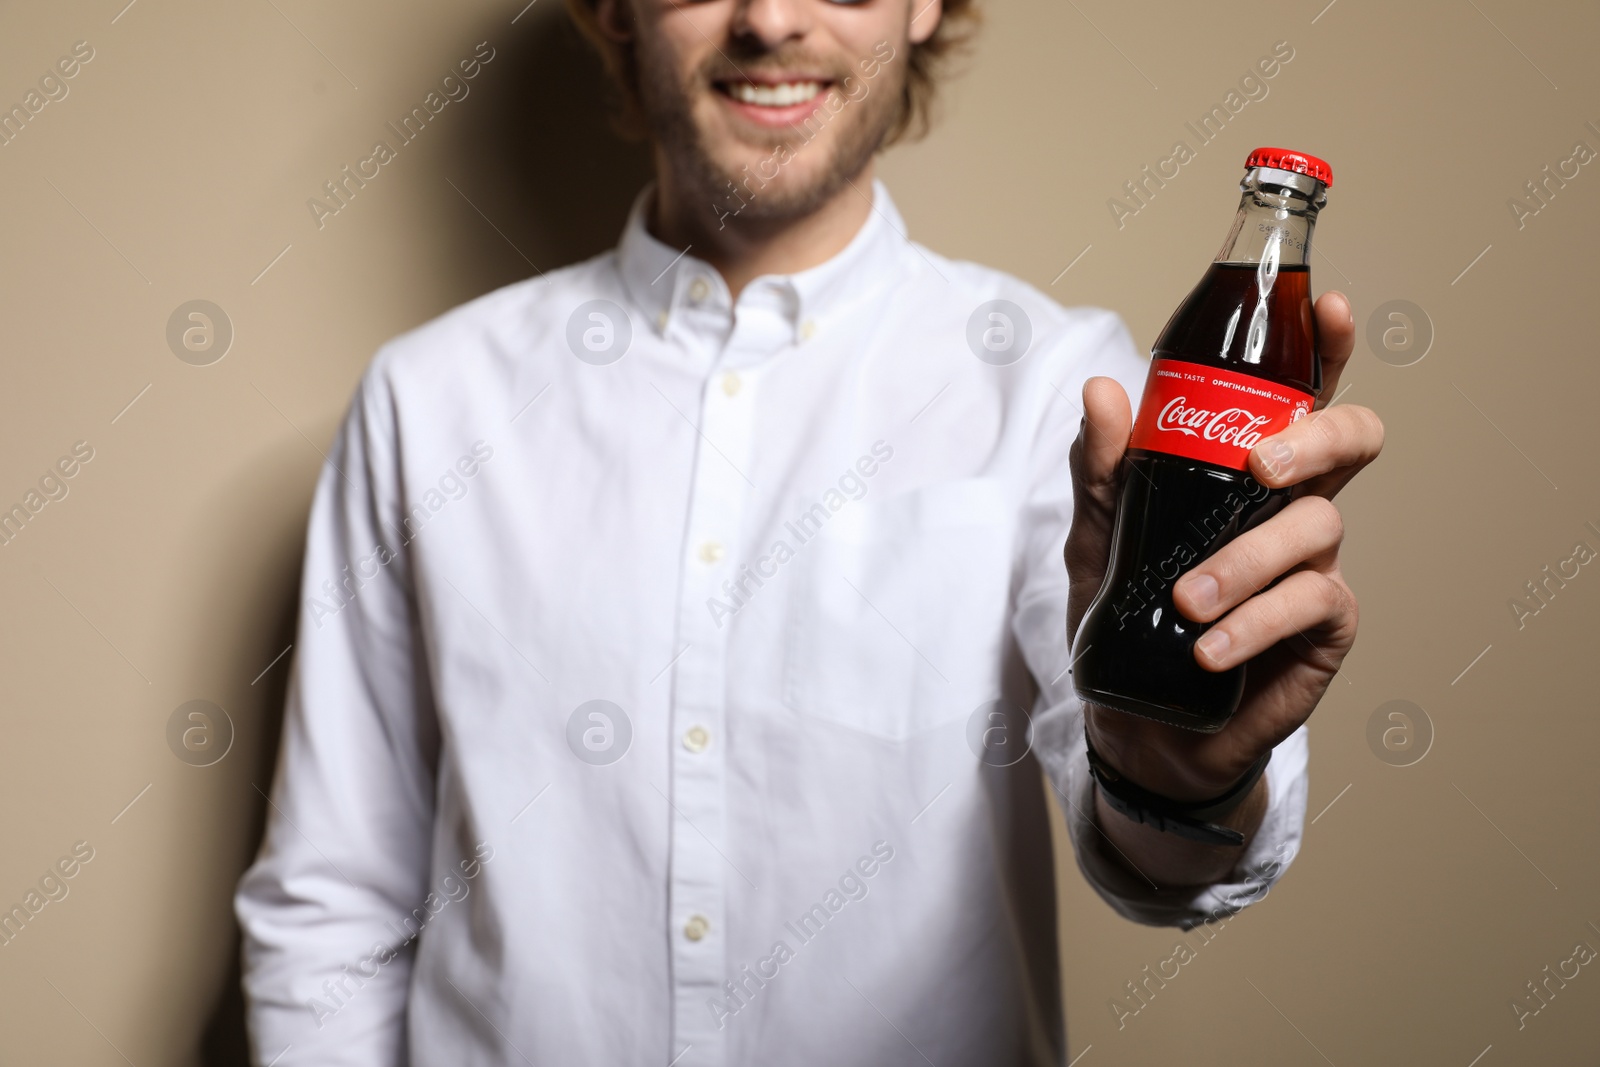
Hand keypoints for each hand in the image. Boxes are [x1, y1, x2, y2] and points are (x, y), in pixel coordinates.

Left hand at [1065, 291, 1383, 803]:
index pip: (1300, 396)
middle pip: (1350, 440)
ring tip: (1185, 603)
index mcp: (1249, 471)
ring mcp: (1315, 567)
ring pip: (1317, 529)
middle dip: (1317, 438)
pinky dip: (1255, 622)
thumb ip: (1102, 470)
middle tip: (1258, 465)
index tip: (1327, 307)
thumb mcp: (1098, 538)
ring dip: (1245, 562)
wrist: (1138, 722)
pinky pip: (1310, 605)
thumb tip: (1102, 392)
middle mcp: (1294, 507)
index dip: (1325, 348)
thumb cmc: (1127, 615)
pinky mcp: (1325, 629)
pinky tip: (1210, 649)